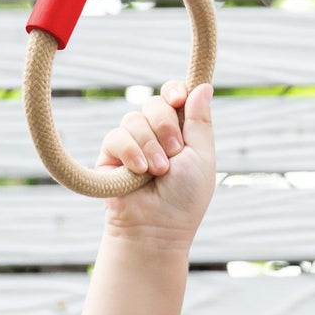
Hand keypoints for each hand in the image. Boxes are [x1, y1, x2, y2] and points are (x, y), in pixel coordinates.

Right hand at [98, 78, 217, 244]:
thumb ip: (201, 121)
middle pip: (155, 103)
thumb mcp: (202, 157)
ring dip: (150, 145)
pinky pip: (116, 136)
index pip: (174, 96)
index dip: (174, 91)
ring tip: (158, 172)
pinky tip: (139, 171)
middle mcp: (155, 134)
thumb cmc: (184, 199)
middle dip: (166, 127)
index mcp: (180, 132)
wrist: (156, 228)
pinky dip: (130, 151)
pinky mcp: (111, 155)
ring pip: (135, 118)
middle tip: (174, 154)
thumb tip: (203, 86)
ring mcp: (132, 143)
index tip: (178, 99)